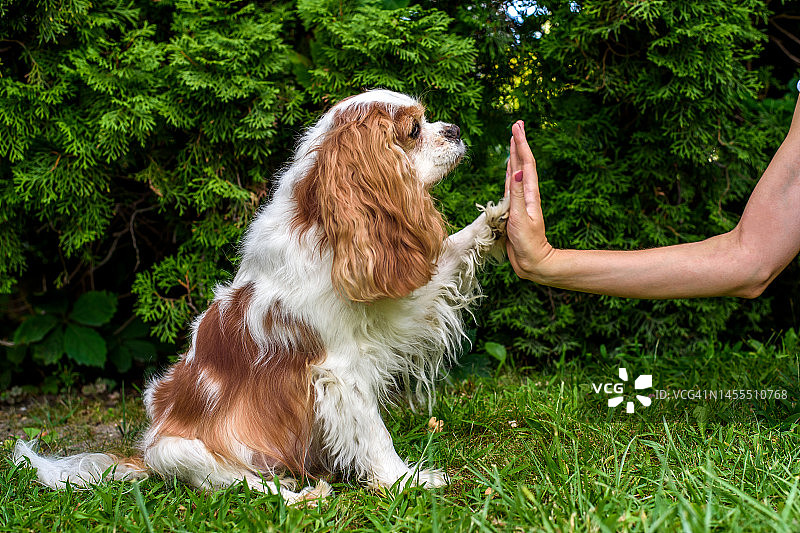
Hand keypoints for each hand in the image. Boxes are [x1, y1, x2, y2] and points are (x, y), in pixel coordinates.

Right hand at [505, 121, 553, 280]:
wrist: (533, 261)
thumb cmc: (528, 242)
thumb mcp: (521, 218)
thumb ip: (517, 195)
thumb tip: (516, 170)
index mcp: (529, 193)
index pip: (525, 163)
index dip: (521, 144)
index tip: (517, 127)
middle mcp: (525, 193)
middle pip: (522, 162)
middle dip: (519, 143)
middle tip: (517, 124)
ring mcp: (520, 200)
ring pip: (516, 171)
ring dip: (515, 154)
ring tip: (513, 139)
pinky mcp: (513, 208)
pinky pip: (510, 185)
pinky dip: (509, 172)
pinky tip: (508, 167)